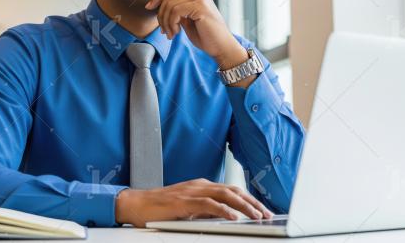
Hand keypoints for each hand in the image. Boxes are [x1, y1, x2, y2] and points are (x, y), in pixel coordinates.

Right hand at [114, 178, 272, 227]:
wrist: (136, 204)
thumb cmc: (160, 209)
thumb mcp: (188, 209)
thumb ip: (205, 211)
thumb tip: (226, 218)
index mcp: (202, 187)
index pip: (232, 190)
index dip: (249, 199)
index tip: (263, 209)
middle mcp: (200, 186)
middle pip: (233, 190)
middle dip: (253, 202)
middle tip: (268, 214)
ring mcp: (192, 192)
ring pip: (225, 195)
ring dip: (244, 206)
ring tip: (257, 216)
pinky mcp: (184, 201)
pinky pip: (209, 204)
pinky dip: (224, 210)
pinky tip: (234, 217)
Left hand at [145, 0, 247, 69]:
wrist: (221, 47)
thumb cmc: (205, 36)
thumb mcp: (187, 20)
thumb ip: (176, 11)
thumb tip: (158, 6)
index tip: (149, 8)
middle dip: (161, 15)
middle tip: (164, 31)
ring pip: (170, 4)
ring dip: (166, 22)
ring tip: (171, 34)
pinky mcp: (200, 6)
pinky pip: (176, 11)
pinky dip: (171, 23)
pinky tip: (177, 32)